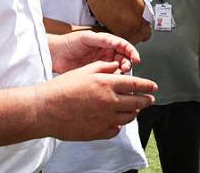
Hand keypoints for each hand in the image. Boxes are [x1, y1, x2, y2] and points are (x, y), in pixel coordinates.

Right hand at [41, 61, 156, 140]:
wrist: (45, 109)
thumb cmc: (62, 88)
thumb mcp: (84, 70)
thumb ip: (104, 67)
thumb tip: (117, 66)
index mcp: (107, 84)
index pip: (135, 84)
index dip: (147, 86)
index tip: (154, 87)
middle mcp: (109, 102)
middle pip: (137, 102)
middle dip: (146, 100)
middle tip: (149, 99)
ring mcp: (105, 118)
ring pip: (128, 117)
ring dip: (133, 112)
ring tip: (134, 110)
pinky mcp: (98, 132)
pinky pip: (115, 130)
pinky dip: (118, 125)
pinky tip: (116, 122)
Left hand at [50, 31, 139, 74]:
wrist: (55, 55)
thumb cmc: (69, 43)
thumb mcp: (87, 38)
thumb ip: (103, 39)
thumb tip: (117, 42)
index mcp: (106, 43)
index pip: (124, 46)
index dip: (131, 52)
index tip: (136, 58)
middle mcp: (106, 53)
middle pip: (124, 58)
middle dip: (128, 63)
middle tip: (126, 68)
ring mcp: (102, 64)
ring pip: (118, 69)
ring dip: (122, 72)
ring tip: (119, 74)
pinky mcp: (96, 74)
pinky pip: (109, 77)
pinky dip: (113, 79)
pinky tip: (112, 80)